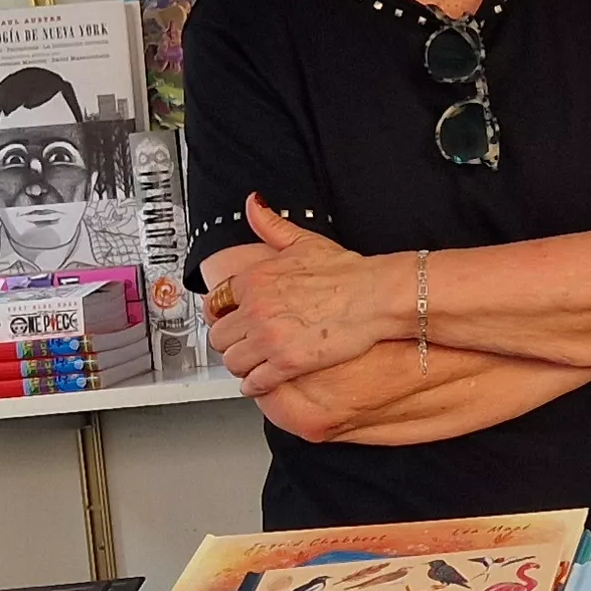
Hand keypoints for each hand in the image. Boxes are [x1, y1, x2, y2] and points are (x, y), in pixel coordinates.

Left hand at [209, 196, 390, 394]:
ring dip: (240, 365)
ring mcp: (269, 337)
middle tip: (240, 344)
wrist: (375, 296)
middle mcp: (256, 309)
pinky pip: (254, 382)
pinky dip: (254, 385)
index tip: (227, 320)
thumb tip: (254, 205)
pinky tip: (260, 381)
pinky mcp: (287, 363)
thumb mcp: (303, 241)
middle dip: (229, 342)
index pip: (215, 303)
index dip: (222, 315)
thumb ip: (270, 224)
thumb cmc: (347, 272)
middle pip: (218, 336)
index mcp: (254, 279)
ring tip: (250, 364)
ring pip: (232, 361)